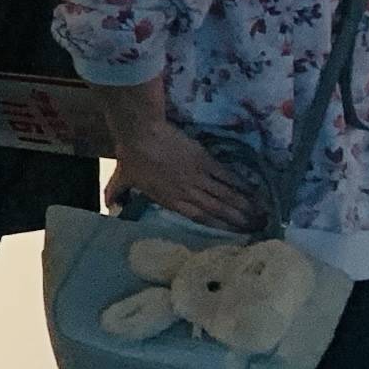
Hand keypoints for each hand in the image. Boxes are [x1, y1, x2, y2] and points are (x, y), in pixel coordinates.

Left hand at [100, 76, 259, 229]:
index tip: (233, 233)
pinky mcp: (205, 161)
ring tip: (261, 215)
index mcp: (171, 200)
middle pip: (218, 210)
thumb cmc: (131, 157)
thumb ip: (116, 193)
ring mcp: (199, 177)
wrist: (142, 134)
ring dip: (244, 206)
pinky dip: (241, 184)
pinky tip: (254, 191)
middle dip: (238, 220)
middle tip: (257, 227)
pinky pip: (226, 176)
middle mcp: (189, 192)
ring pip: (226, 195)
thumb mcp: (121, 177)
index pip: (199, 218)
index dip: (218, 227)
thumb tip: (106, 205)